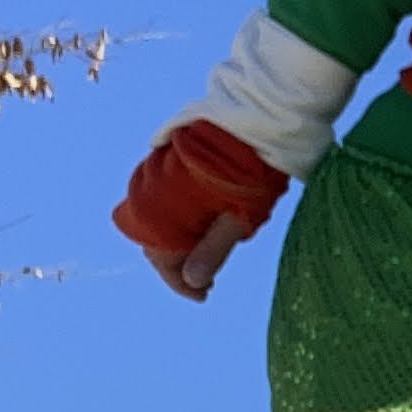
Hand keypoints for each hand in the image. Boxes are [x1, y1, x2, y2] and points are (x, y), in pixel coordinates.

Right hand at [113, 121, 288, 300]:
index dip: (180, 282)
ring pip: (162, 219)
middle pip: (157, 240)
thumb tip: (193, 282)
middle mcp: (153, 193)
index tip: (202, 295)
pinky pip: (168, 199)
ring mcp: (159, 174)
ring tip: (208, 255)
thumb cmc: (253, 169)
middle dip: (179, 263)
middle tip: (206, 281)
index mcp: (164, 210)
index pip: (161, 258)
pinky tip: (204, 223)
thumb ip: (213, 250)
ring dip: (181, 239)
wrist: (258, 116)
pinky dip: (182, 217)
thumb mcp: (239, 216)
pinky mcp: (171, 160)